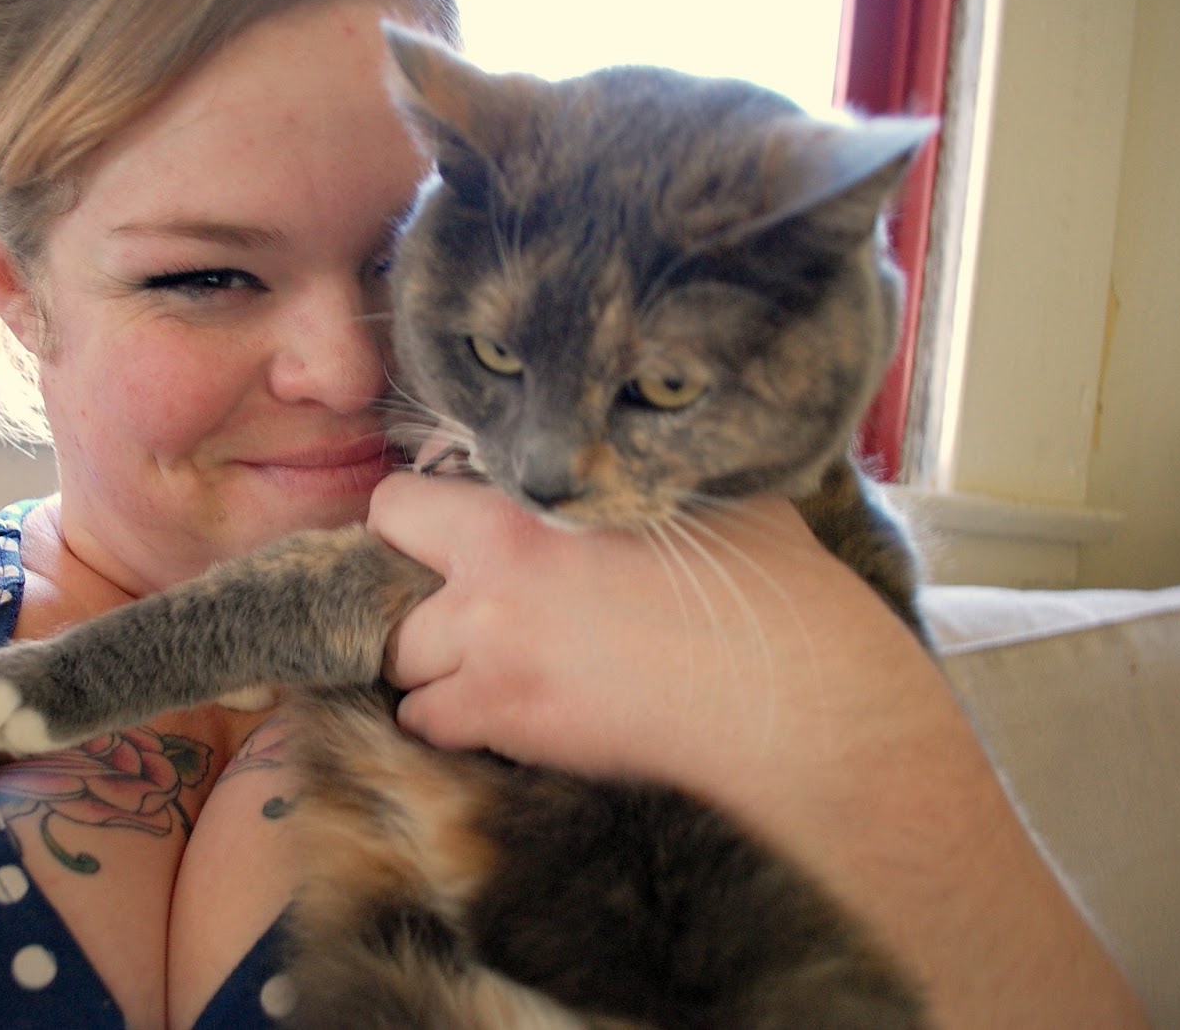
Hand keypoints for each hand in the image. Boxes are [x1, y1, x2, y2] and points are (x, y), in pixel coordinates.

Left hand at [367, 473, 1147, 1028]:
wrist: (796, 697)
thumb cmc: (764, 587)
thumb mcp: (701, 491)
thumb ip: (630, 471)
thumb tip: (629, 445)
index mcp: (519, 519)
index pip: (397, 503)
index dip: (415, 515)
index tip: (443, 526)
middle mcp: (486, 593)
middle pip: (383, 590)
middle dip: (410, 593)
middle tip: (461, 597)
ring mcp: (494, 669)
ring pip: (401, 669)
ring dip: (430, 662)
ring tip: (483, 657)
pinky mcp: (517, 733)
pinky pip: (435, 727)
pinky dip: (454, 719)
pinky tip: (505, 706)